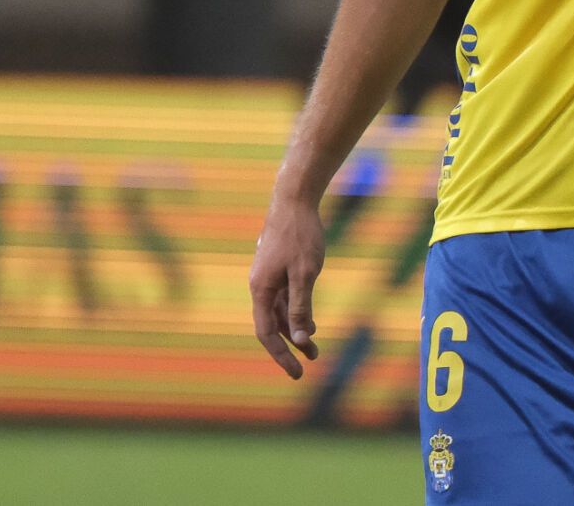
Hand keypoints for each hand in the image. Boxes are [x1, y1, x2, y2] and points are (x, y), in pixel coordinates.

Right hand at [249, 195, 324, 378]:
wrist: (293, 200)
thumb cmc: (300, 235)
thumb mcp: (305, 273)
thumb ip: (300, 305)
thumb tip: (299, 338)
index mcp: (260, 289)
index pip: (267, 332)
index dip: (281, 354)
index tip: (297, 373)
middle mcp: (260, 286)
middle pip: (272, 324)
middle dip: (290, 345)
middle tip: (310, 362)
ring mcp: (268, 277)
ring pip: (279, 311)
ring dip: (295, 328)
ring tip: (313, 346)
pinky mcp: (277, 268)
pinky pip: (283, 298)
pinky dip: (295, 311)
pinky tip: (308, 321)